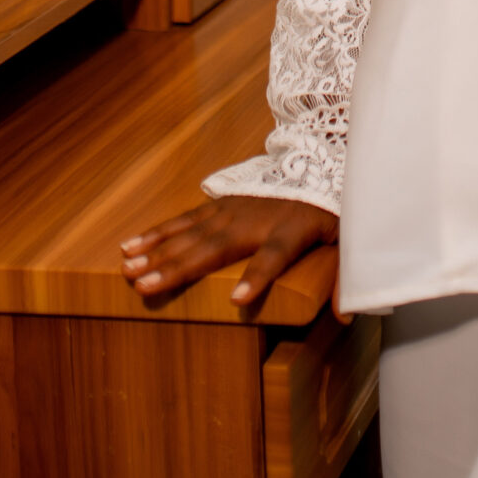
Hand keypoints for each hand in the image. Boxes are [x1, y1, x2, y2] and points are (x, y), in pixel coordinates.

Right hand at [120, 197, 339, 311]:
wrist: (318, 160)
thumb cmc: (330, 210)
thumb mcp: (347, 240)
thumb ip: (344, 278)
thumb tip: (348, 317)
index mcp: (290, 231)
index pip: (274, 256)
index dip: (258, 277)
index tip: (238, 299)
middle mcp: (254, 220)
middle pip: (215, 247)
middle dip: (179, 267)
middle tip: (144, 285)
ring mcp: (233, 210)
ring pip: (190, 233)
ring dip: (158, 251)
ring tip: (129, 267)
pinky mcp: (219, 205)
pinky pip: (183, 221)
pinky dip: (157, 233)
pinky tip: (132, 245)